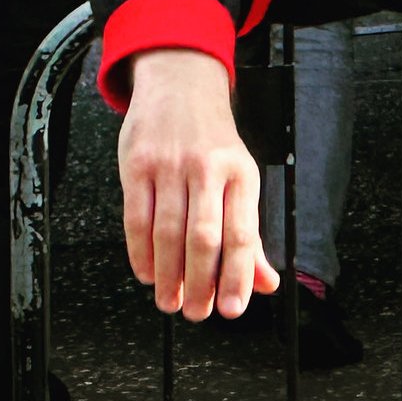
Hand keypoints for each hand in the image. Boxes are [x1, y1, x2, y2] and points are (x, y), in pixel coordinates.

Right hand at [118, 48, 278, 319]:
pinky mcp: (137, 165)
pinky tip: (147, 273)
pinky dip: (140, 252)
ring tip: (170, 301)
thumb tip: (265, 283)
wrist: (181, 89)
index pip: (242, 233)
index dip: (238, 275)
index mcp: (242, 175)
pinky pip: (136, 217)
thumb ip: (250, 235)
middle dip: (199, 281)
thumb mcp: (242, 179)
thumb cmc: (214, 143)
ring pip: (168, 231)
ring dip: (167, 274)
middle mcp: (208, 169)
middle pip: (203, 236)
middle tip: (196, 312)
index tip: (233, 307)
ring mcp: (170, 166)